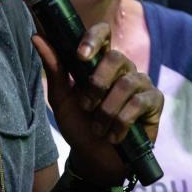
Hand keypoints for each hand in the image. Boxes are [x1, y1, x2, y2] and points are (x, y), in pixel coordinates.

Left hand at [34, 22, 162, 185]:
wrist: (94, 159)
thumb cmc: (79, 125)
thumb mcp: (61, 98)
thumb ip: (54, 68)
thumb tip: (37, 36)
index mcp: (100, 61)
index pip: (103, 33)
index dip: (93, 39)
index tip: (80, 55)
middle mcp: (123, 67)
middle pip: (116, 57)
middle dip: (97, 84)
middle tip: (86, 107)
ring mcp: (140, 82)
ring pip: (126, 84)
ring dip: (107, 111)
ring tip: (98, 128)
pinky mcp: (154, 100)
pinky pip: (139, 102)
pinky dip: (122, 122)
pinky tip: (114, 135)